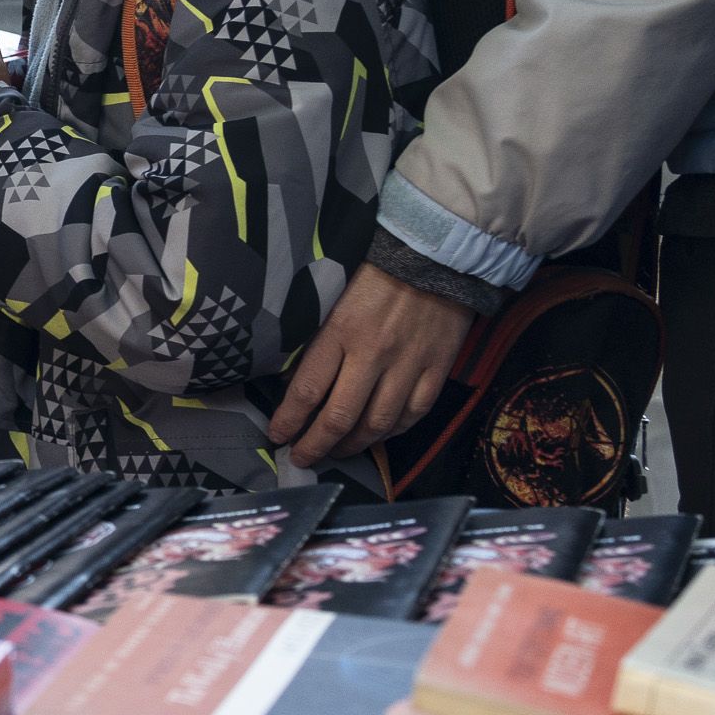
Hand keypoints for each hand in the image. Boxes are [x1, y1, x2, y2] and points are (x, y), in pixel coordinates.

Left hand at [267, 262, 475, 467]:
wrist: (432, 255)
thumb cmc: (373, 274)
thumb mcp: (332, 299)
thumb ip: (316, 340)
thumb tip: (293, 384)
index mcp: (340, 331)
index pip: (307, 389)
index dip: (289, 421)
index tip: (277, 436)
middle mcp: (373, 353)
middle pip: (340, 417)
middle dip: (317, 445)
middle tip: (302, 459)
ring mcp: (408, 364)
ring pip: (378, 424)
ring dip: (353, 446)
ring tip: (336, 453)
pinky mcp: (437, 369)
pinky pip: (413, 415)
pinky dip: (393, 433)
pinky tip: (377, 437)